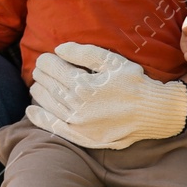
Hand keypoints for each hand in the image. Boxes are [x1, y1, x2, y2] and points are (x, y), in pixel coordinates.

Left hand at [25, 41, 186, 149]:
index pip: (50, 67)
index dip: (46, 60)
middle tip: (46, 70)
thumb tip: (58, 48)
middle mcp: (76, 105)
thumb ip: (84, 52)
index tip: (49, 58)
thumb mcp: (113, 61)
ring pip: (45, 103)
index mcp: (82, 84)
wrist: (154, 113)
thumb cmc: (134, 83)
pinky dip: (38, 117)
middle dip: (42, 74)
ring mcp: (77, 123)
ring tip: (42, 85)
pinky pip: (51, 127)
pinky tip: (32, 109)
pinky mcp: (81, 137)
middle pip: (45, 84)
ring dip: (39, 91)